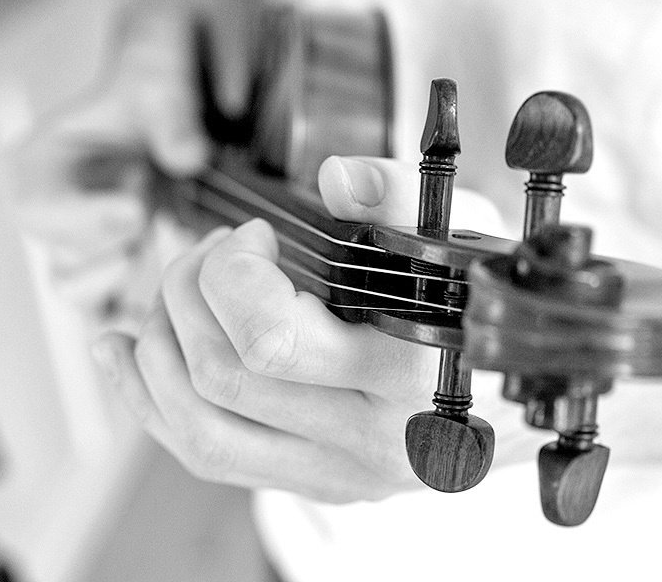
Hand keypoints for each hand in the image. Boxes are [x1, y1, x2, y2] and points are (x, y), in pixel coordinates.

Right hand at [12, 0, 254, 317]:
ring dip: (138, 282)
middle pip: (64, 265)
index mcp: (38, 166)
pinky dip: (152, 306)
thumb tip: (187, 156)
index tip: (138, 211)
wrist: (175, 107)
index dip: (85, 220)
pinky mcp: (119, 268)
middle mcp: (54, 215)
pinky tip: (190, 278)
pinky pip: (121, 307)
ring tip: (179, 244)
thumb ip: (171, 112)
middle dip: (119, 252)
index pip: (38, 210)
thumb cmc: (154, 85)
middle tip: (164, 225)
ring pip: (89, 297)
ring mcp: (85, 247)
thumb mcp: (161, 78)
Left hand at [91, 155, 531, 501]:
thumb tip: (337, 177)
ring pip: (201, 432)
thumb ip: (405, 198)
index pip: (270, 341)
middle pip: (221, 378)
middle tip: (209, 253)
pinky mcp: (318, 483)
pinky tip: (130, 357)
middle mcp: (372, 441)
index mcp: (411, 375)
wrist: (532, 393)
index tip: (256, 235)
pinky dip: (152, 406)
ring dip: (155, 356)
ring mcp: (340, 473)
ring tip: (161, 302)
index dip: (235, 274)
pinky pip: (211, 458)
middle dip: (186, 295)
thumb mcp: (465, 234)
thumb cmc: (495, 307)